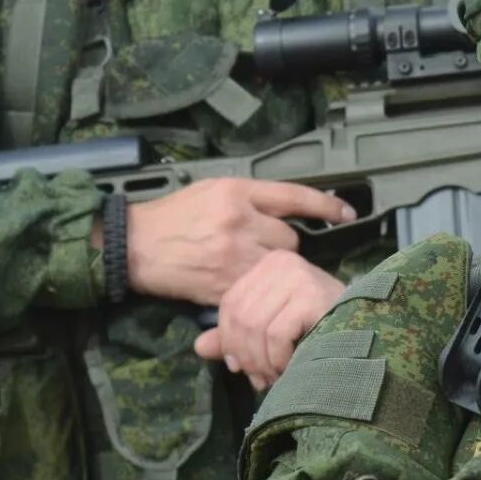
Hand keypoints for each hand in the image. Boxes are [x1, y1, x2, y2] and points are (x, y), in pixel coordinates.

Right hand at [121, 179, 355, 305]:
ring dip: (272, 269)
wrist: (133, 246)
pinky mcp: (224, 285)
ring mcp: (232, 256)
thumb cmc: (172, 215)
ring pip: (277, 266)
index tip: (347, 213)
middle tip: (262, 248)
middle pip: (290, 239)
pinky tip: (247, 287)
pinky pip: (257, 288)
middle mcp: (239, 222)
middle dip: (283, 245)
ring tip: (252, 267)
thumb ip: (249, 197)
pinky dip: (256, 289)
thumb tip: (285, 208)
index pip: (294, 196)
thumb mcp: (211, 190)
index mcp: (236, 192)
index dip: (325, 206)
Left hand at [191, 249, 345, 390]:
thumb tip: (199, 347)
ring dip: (262, 362)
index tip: (240, 367)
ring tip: (276, 377)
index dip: (229, 341)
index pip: (230, 304)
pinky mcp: (311, 295)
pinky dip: (278, 359)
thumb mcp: (272, 330)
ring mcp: (298, 276)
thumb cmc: (322, 330)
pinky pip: (275, 335)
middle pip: (240, 317)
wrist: (371, 333)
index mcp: (269, 264)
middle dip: (246, 356)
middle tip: (260, 379)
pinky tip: (290, 368)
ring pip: (254, 328)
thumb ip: (235, 337)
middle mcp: (282, 262)